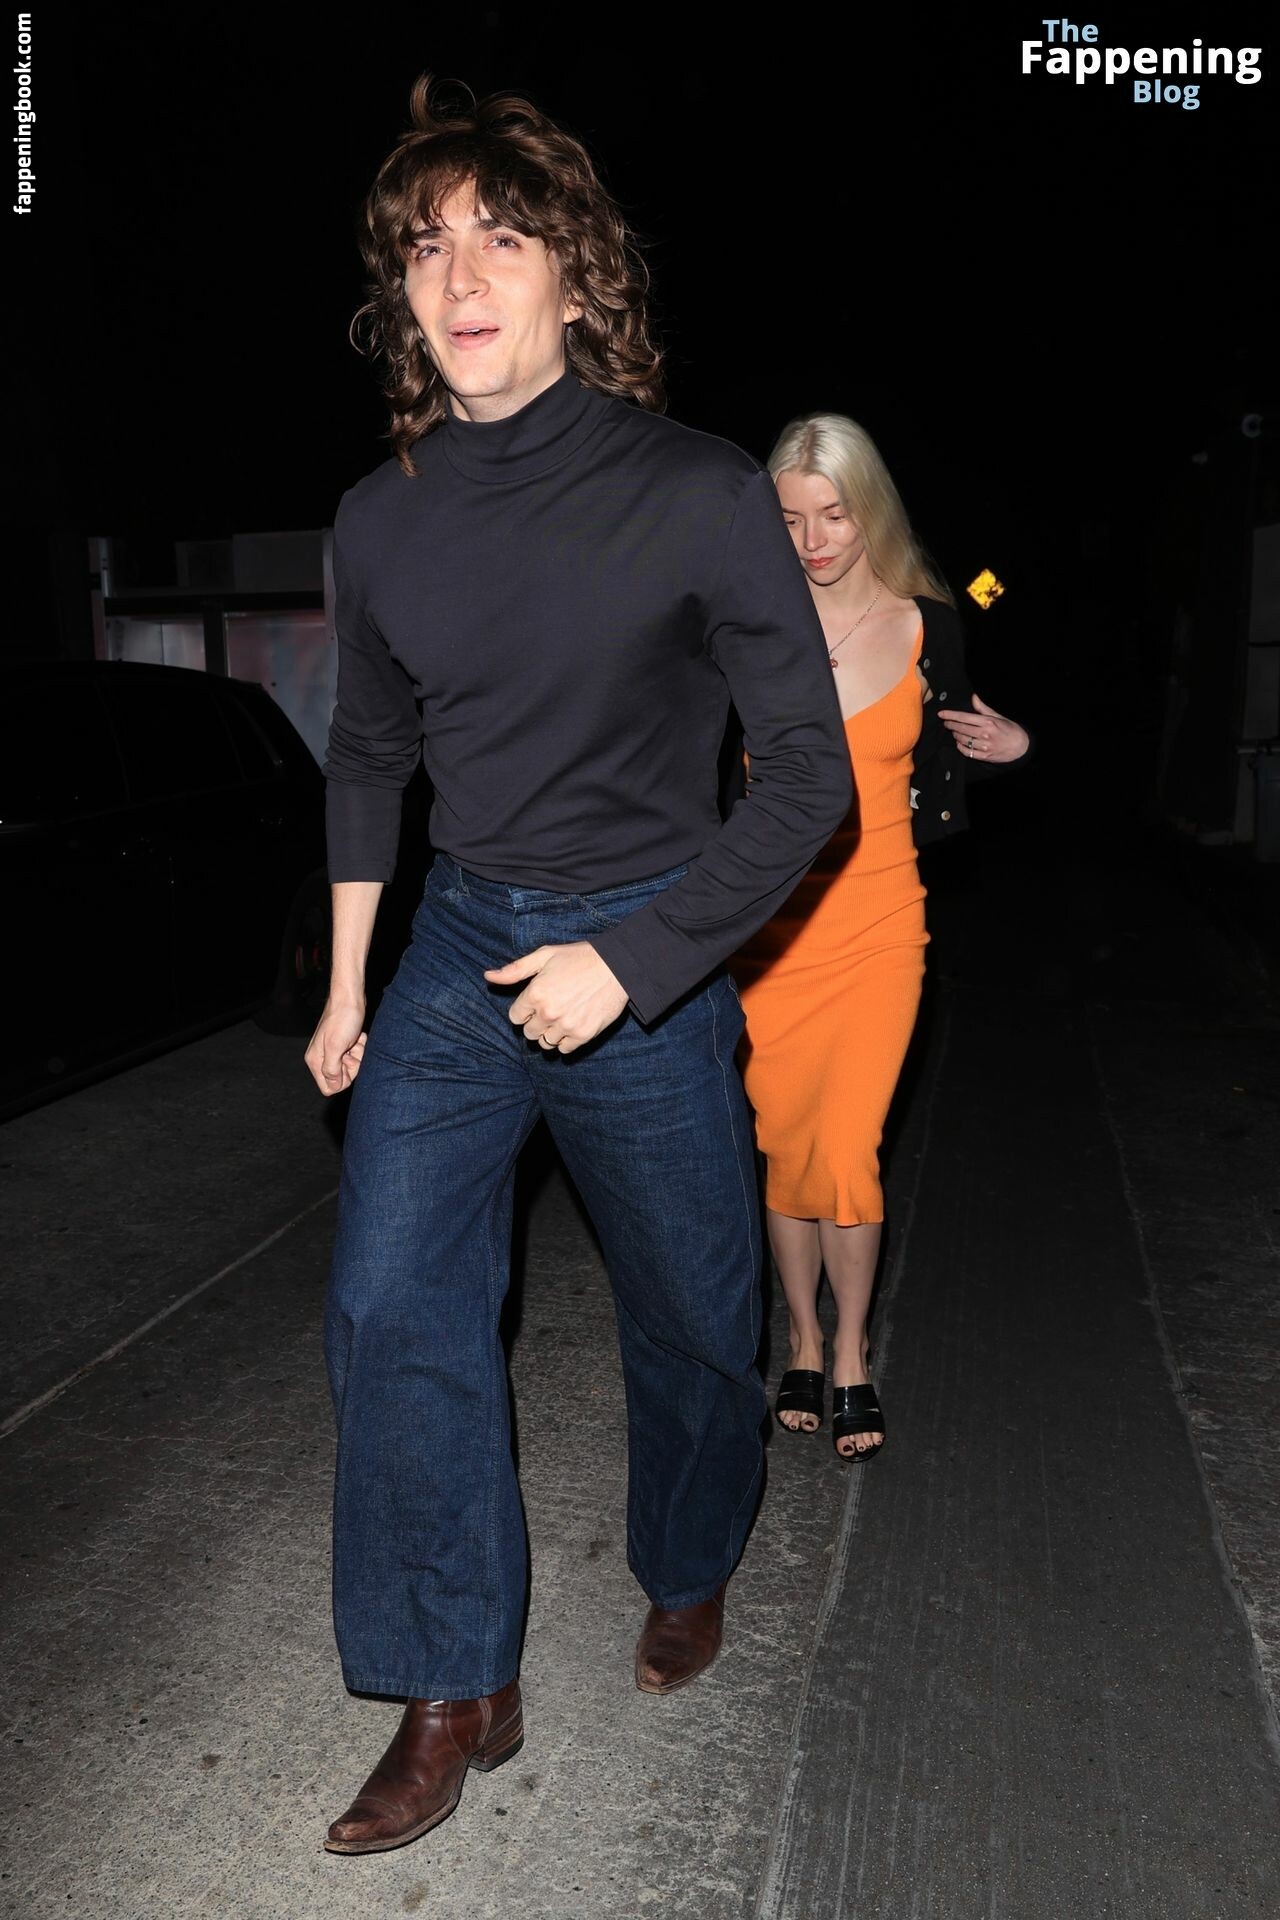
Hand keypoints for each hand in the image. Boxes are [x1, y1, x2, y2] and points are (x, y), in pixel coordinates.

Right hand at [305, 998, 367, 1095]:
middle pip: (341, 1078)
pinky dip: (359, 1047)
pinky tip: (357, 1036)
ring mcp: (333, 1051)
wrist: (350, 998)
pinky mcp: (343, 1045)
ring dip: (357, 1055)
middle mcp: (322, 1058)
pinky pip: (355, 1056)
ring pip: (350, 1067)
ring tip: (354, 1040)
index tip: (346, 1063)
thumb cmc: (343, 1019)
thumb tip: (333, 1087)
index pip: (328, 1087)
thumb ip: (332, 1069)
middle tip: (351, 1049)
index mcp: (315, 1061)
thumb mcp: (336, 1047)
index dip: (342, 1080)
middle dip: (352, 1065)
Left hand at [484, 942, 627, 1054]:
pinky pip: (564, 1049)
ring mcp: (566, 1025)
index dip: (524, 1009)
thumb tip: (488, 977)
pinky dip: (566, 1040)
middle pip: (529, 1033)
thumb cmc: (579, 958)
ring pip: (545, 1043)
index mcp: (535, 993)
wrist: (617, 967)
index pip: (515, 1017)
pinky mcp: (583, 1035)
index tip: (538, 1001)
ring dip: (550, 1033)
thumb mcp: (544, 956)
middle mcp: (548, 1013)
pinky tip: (573, 1024)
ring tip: (563, 1016)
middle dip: (536, 1022)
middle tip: (552, 1008)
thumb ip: (515, 970)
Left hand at [937, 691, 1029, 763]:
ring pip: (962, 740)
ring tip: (955, 731)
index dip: (950, 715)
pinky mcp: (984, 756)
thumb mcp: (997, 716)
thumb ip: (983, 708)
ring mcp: (984, 746)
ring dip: (955, 735)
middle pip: (961, 728)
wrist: (1020, 746)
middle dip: (950, 725)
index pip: (964, 717)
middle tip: (946, 723)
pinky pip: (966, 752)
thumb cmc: (1009, 729)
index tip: (941, 714)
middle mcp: (985, 734)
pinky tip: (959, 743)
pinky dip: (960, 746)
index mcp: (988, 722)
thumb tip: (974, 697)